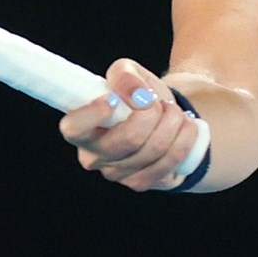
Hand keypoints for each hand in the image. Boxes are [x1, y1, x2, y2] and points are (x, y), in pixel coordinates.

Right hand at [58, 58, 206, 191]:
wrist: (162, 117)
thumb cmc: (137, 95)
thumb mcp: (129, 74)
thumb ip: (125, 75)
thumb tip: (136, 93)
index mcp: (81, 127)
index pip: (73, 128)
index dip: (93, 115)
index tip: (114, 99)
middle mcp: (93, 155)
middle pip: (130, 138)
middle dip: (153, 113)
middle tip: (158, 102)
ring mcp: (116, 173)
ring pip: (155, 149)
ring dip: (173, 122)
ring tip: (174, 111)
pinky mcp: (140, 182)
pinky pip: (170, 161)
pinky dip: (184, 138)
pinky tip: (184, 128)